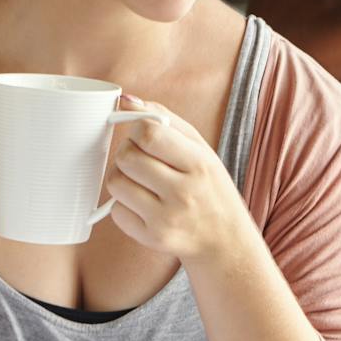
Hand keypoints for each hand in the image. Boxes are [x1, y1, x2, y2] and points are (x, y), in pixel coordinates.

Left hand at [105, 96, 250, 263]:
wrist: (225, 241)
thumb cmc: (209, 187)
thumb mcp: (201, 149)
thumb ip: (164, 119)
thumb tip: (125, 100)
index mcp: (199, 164)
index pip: (149, 133)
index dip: (137, 129)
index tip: (142, 134)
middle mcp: (183, 193)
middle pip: (126, 157)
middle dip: (127, 151)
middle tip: (141, 158)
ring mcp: (166, 219)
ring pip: (116, 183)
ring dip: (121, 176)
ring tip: (140, 180)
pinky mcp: (151, 238)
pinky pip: (116, 211)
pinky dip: (123, 204)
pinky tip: (142, 204)